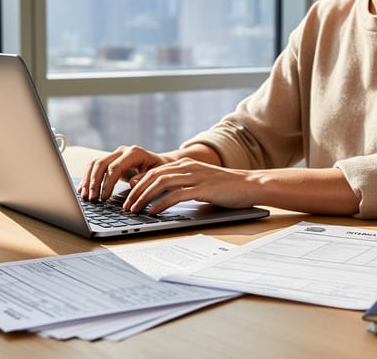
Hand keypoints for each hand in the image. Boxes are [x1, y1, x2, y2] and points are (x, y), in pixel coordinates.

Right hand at [78, 145, 170, 200]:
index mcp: (134, 153)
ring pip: (95, 164)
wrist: (160, 163)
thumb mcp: (157, 175)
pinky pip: (94, 167)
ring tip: (85, 196)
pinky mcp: (110, 160)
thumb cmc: (160, 170)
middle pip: (101, 164)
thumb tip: (132, 183)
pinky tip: (82, 190)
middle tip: (91, 199)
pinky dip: (87, 178)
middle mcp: (122, 151)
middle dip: (94, 182)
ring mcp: (114, 154)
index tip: (104, 197)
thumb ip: (145, 178)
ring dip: (88, 180)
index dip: (107, 183)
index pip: (115, 167)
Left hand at [122, 158, 257, 213]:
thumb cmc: (227, 187)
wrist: (250, 185)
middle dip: (136, 191)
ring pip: (161, 184)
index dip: (138, 183)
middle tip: (126, 205)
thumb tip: (165, 198)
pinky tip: (153, 212)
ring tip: (135, 209)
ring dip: (144, 197)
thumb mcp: (201, 182)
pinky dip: (161, 203)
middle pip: (153, 176)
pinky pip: (176, 195)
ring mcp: (195, 177)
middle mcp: (188, 167)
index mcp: (186, 164)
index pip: (155, 171)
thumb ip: (184, 186)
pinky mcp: (203, 189)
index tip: (128, 195)